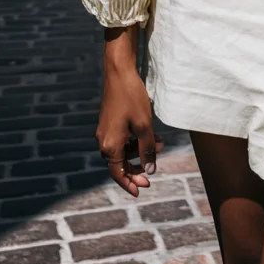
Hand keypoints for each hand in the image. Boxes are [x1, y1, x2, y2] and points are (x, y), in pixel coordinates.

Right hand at [97, 30, 163, 196]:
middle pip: (120, 163)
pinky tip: (151, 134)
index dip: (130, 184)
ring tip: (159, 143)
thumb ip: (147, 150)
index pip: (118, 173)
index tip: (141, 192)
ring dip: (140, 151)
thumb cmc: (132, 98)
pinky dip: (135, 140)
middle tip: (153, 172)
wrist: (119, 72)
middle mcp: (103, 140)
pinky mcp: (109, 122)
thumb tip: (150, 170)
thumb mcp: (144, 125)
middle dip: (138, 167)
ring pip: (123, 150)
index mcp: (109, 145)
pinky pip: (122, 139)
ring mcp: (105, 131)